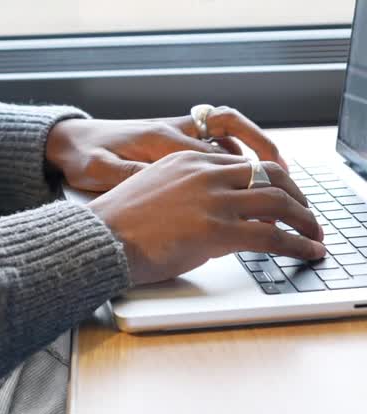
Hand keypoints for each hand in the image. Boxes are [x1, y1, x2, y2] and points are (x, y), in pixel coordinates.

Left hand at [45, 108, 287, 192]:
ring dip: (252, 145)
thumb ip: (129, 176)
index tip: (263, 197)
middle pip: (229, 128)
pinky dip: (233, 149)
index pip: (211, 153)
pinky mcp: (171, 138)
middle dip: (261, 146)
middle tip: (287, 174)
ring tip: (278, 171)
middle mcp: (172, 130)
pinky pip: (212, 135)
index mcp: (158, 140)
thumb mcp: (99, 173)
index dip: (240, 173)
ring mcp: (173, 130)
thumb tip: (154, 181)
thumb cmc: (83, 159)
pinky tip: (243, 170)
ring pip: (225, 129)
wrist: (67, 141)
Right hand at [88, 151, 324, 283]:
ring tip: (314, 236)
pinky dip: (297, 245)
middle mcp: (204, 172)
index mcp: (188, 159)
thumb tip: (216, 216)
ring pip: (277, 200)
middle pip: (269, 173)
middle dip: (297, 195)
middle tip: (307, 215)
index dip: (273, 180)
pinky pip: (271, 235)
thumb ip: (188, 193)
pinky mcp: (215, 230)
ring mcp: (211, 199)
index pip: (246, 162)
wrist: (99, 237)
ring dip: (304, 220)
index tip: (285, 196)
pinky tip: (306, 253)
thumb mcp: (156, 190)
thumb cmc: (120, 222)